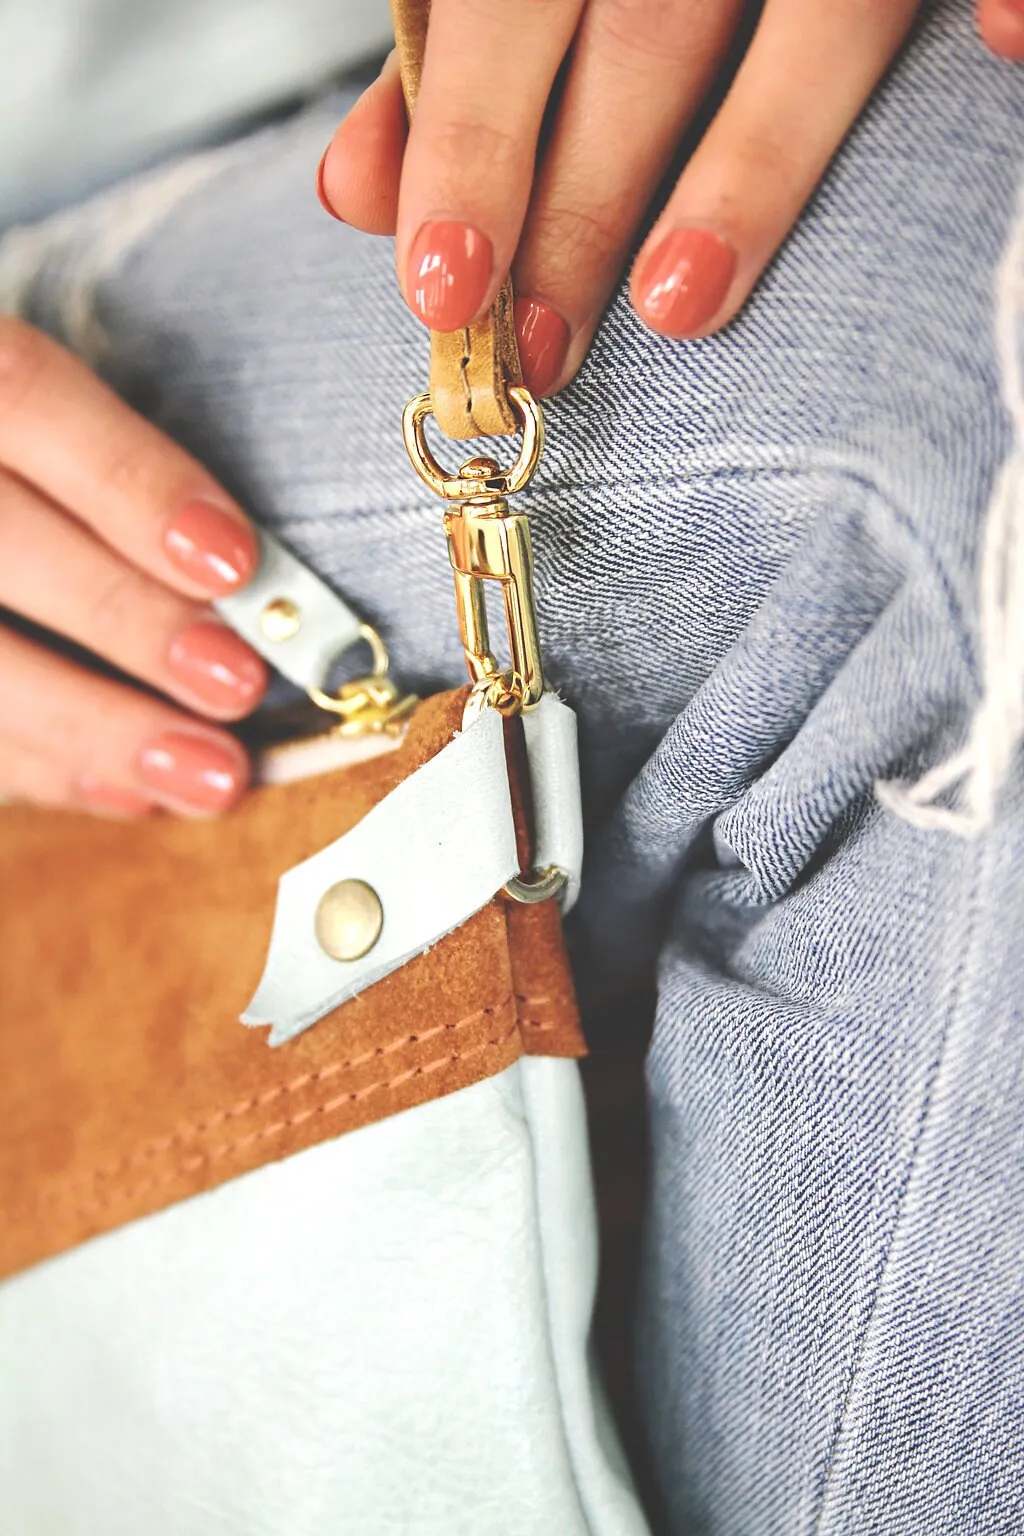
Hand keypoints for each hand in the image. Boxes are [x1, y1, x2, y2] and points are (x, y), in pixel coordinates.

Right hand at [0, 319, 265, 816]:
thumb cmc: (26, 480)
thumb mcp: (45, 443)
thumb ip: (121, 489)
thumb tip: (257, 597)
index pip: (28, 399)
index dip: (134, 483)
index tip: (236, 562)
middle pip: (0, 542)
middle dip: (128, 621)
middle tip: (238, 686)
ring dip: (96, 729)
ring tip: (212, 778)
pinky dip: (43, 770)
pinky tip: (131, 793)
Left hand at [318, 0, 1017, 397]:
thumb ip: (444, 65)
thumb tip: (354, 193)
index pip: (499, 10)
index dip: (467, 147)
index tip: (441, 286)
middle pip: (639, 33)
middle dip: (580, 203)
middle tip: (540, 346)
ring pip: (809, 19)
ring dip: (746, 165)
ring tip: (678, 303)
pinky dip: (1007, 7)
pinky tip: (997, 55)